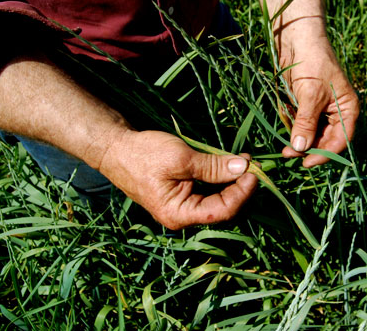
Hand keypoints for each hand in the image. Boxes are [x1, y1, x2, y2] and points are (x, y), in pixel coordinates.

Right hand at [99, 130, 258, 229]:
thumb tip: (243, 167)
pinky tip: (226, 163)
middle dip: (240, 187)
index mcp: (179, 215)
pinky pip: (205, 192)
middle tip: (251, 163)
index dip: (243, 192)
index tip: (253, 171)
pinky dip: (218, 179)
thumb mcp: (181, 158)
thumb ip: (213, 166)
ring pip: (216, 200)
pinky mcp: (179, 195)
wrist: (114, 149)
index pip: (223, 211)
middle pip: (222, 209)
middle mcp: (181, 217)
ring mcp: (180, 207)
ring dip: (231, 181)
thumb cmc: (143, 154)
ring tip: (241, 160)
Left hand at [281, 42, 359, 166]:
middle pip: (325, 139)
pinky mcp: (301, 104)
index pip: (341, 139)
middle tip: (289, 155)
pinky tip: (284, 135)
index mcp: (347, 108)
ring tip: (284, 150)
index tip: (307, 163)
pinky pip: (298, 123)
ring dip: (299, 143)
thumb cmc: (312, 62)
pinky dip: (292, 131)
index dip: (325, 154)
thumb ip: (306, 122)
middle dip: (309, 149)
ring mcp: (318, 108)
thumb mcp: (310, 95)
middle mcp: (335, 111)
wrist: (297, 39)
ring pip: (311, 133)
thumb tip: (301, 147)